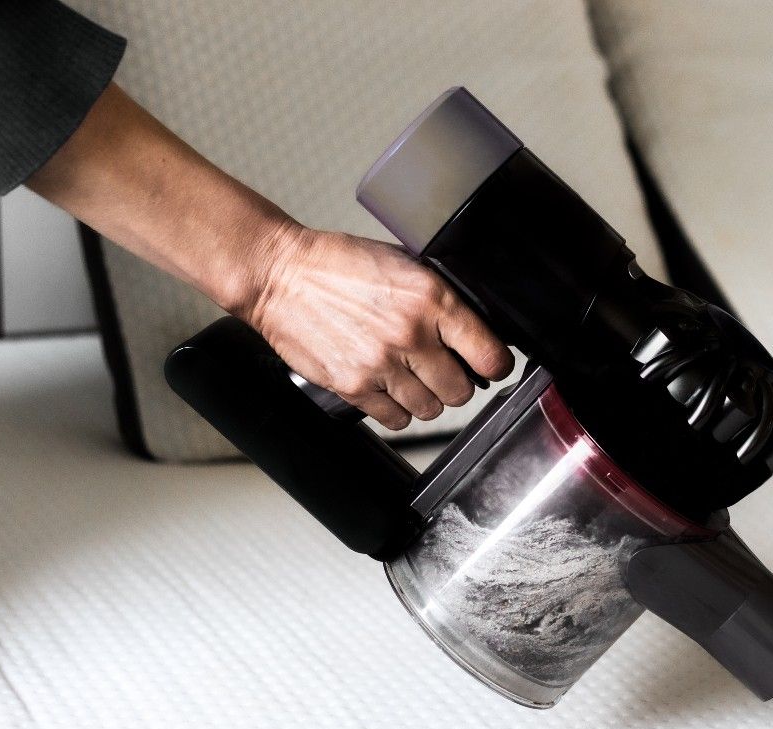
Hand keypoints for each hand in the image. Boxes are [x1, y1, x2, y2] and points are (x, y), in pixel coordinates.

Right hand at [241, 225, 513, 429]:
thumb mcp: (403, 265)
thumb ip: (439, 298)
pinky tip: (387, 387)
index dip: (494, 364)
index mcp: (432, 298)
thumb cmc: (337, 265)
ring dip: (425, 397)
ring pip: (430, 409)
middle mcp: (411, 334)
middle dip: (455, 383)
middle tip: (441, 369)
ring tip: (408, 376)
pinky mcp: (354, 386)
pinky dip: (395, 409)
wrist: (279, 274)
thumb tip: (475, 330)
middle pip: (461, 391)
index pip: (489, 355)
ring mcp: (381, 364)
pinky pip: (396, 419)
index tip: (489, 365)